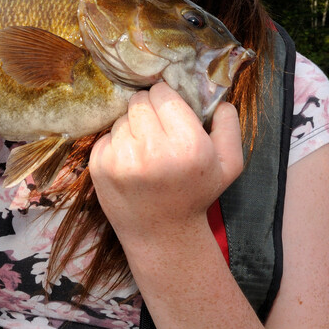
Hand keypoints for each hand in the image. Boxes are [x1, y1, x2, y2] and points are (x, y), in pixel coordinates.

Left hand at [88, 83, 243, 245]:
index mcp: (188, 145)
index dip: (167, 100)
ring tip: (145, 152)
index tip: (171, 114)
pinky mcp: (99, 167)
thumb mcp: (228, 165)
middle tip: (158, 132)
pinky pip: (106, 136)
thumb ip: (229, 126)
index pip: (162, 93)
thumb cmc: (196, 195)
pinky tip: (130, 164)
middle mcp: (153, 150)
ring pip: (122, 117)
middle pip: (139, 101)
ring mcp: (122, 159)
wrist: (162, 235)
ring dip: (132, 128)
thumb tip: (219, 99)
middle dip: (148, 110)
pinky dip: (116, 144)